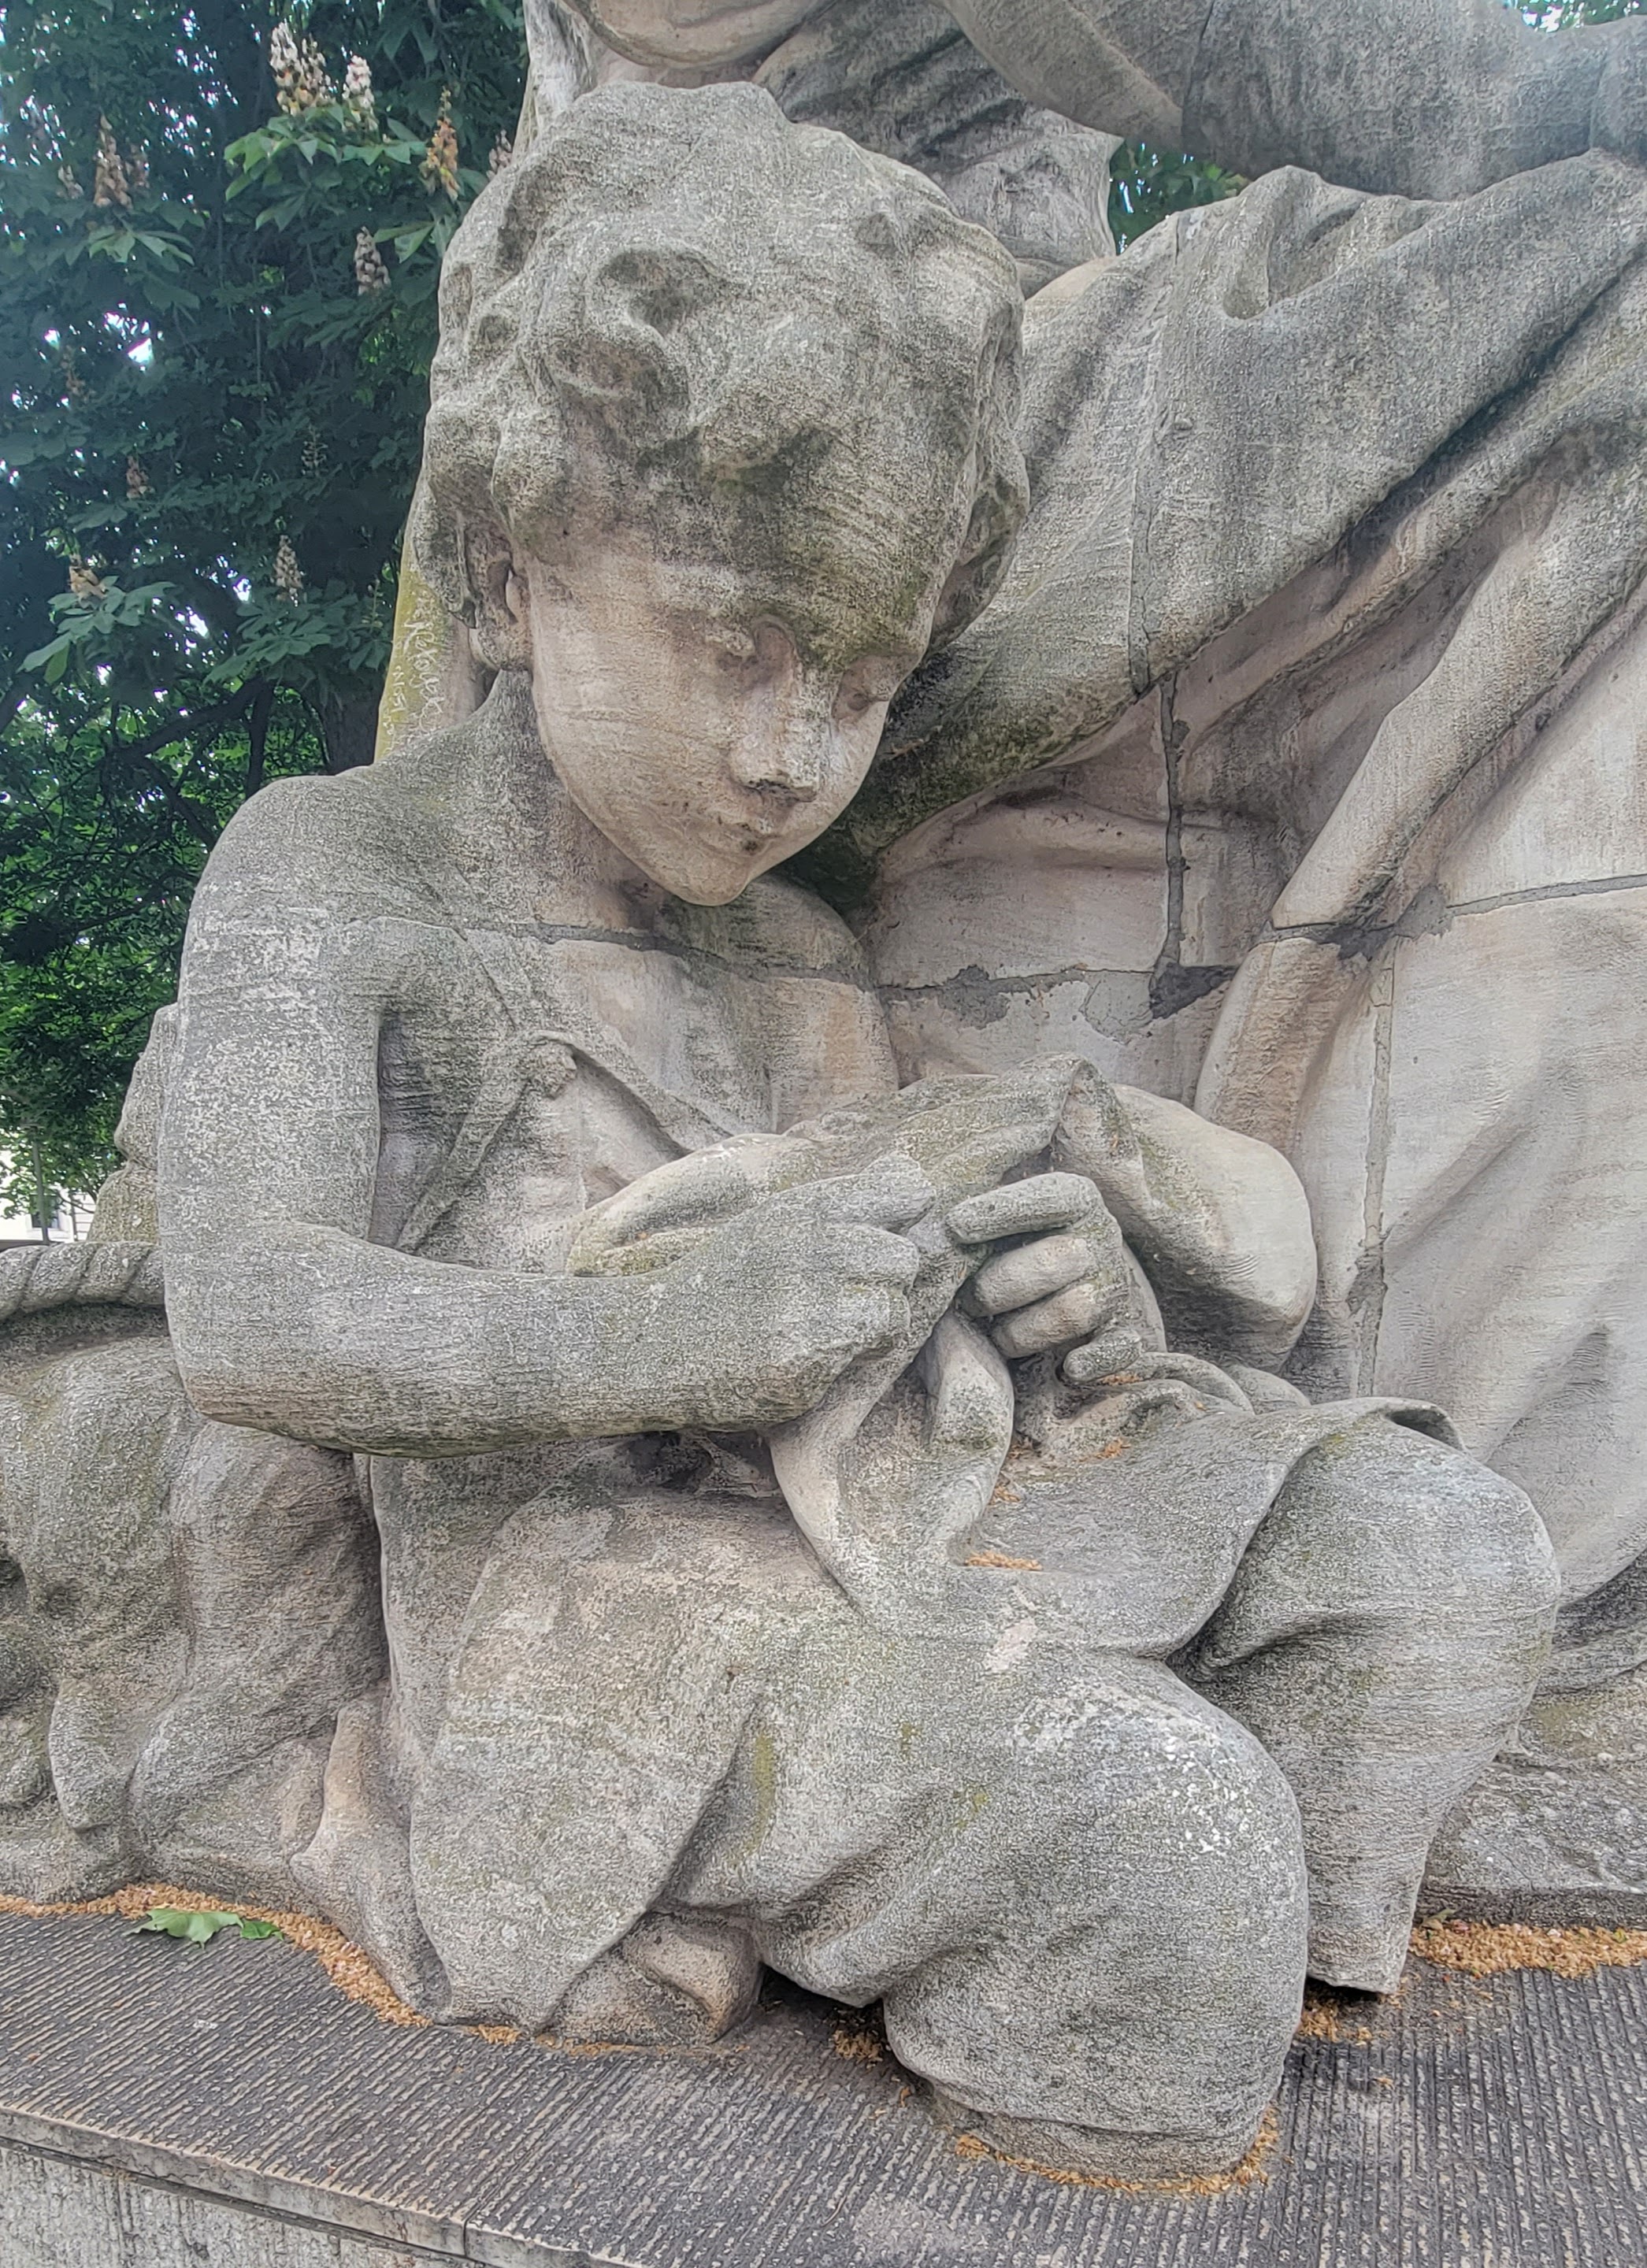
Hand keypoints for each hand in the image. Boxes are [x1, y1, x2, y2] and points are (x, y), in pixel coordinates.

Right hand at [648, 1156, 931, 1431]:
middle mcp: (805, 1245)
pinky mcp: (802, 1352)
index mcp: (801, 1208)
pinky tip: (818, 1352)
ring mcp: (804, 1299)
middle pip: (904, 1257)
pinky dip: (857, 1353)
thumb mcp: (776, 1223)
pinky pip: (871, 1346)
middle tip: (847, 1299)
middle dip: (885, 1284)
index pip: (903, 1192)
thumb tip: (910, 1171)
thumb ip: (844, 1201)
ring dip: (876, 1323)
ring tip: (835, 1329)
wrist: (654, 1341)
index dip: (907, 1217)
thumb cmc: (726, 1282)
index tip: (881, 1237)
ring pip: (895, 1304)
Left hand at [946, 1172, 1143, 1382]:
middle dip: (999, 1287)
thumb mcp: (1004, 1218)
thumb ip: (975, 1211)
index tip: (955, 1225)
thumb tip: (941, 1224)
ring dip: (1026, 1330)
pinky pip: (1122, 1349)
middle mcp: (1102, 1238)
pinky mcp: (1127, 1331)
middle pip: (1055, 1260)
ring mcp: (1115, 1284)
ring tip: (996, 1338)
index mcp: (1077, 1199)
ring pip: (1076, 1309)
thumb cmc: (1016, 1245)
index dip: (1001, 1212)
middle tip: (966, 1303)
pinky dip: (1097, 1361)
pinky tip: (1068, 1368)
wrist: (1075, 1281)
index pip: (1047, 1197)